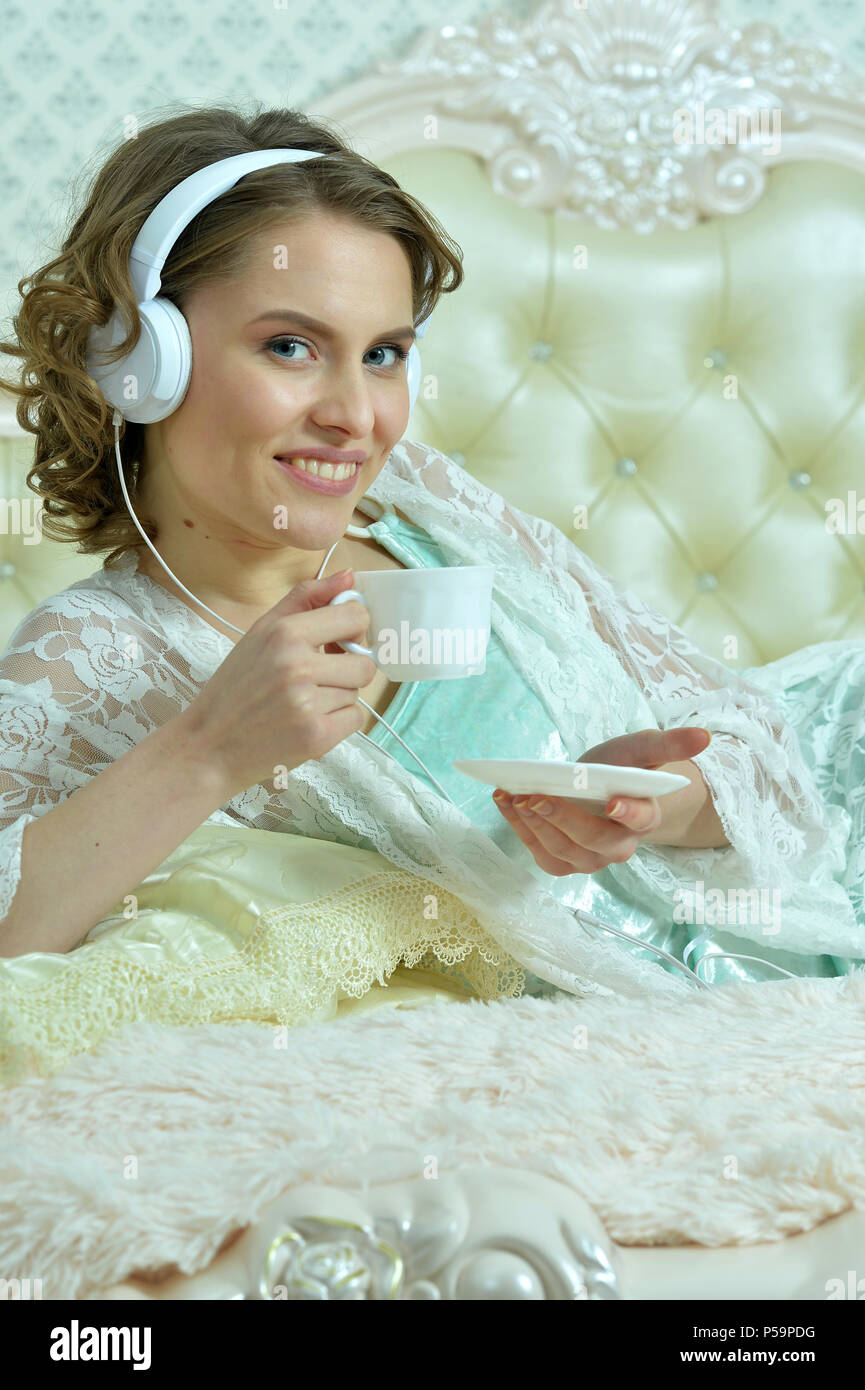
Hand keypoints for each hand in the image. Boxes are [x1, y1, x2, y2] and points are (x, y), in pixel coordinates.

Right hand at [182, 570, 376, 798]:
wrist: (208, 745)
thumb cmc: (235, 687)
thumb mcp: (260, 631)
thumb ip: (307, 598)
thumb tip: (350, 576)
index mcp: (285, 633)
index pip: (356, 617)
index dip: (353, 630)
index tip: (337, 642)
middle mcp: (298, 666)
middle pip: (365, 662)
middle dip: (347, 671)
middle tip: (317, 679)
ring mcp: (308, 703)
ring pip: (358, 692)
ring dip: (338, 698)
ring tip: (304, 702)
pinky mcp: (317, 737)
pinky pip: (356, 719)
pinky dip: (339, 722)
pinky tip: (309, 721)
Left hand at [492, 727, 711, 875]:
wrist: (599, 788)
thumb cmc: (623, 768)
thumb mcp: (642, 748)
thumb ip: (669, 744)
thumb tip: (703, 736)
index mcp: (645, 817)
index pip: (641, 819)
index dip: (629, 812)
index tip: (613, 801)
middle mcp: (620, 846)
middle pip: (594, 842)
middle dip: (563, 819)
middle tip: (536, 796)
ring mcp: (590, 859)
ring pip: (563, 852)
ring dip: (534, 826)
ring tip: (514, 797)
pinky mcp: (563, 862)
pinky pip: (542, 855)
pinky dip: (519, 830)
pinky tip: (504, 803)